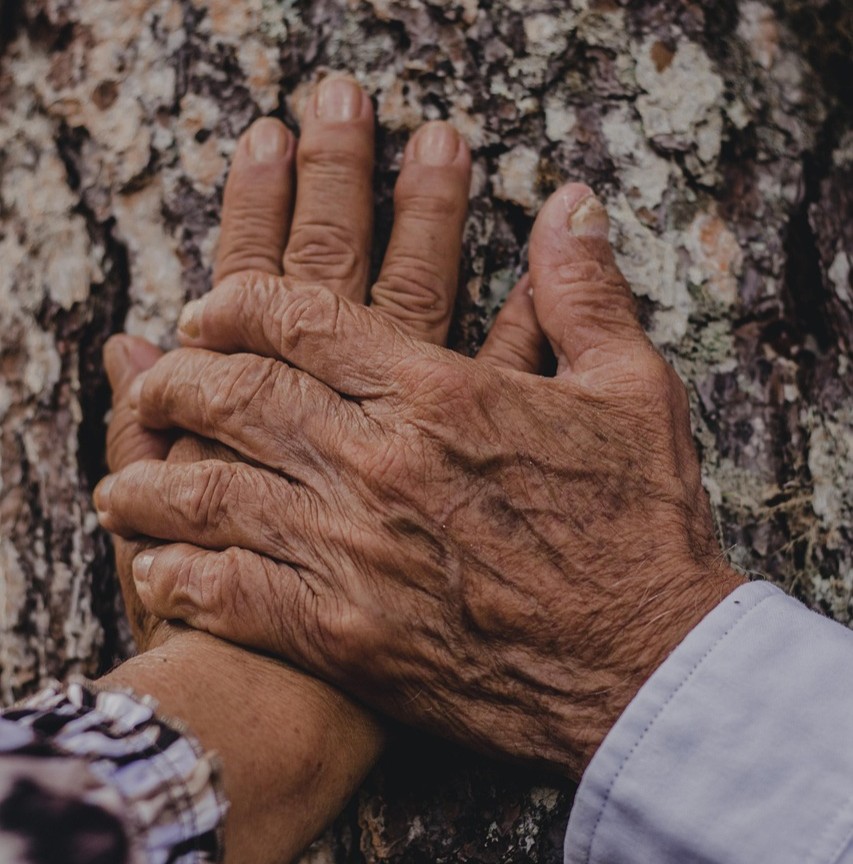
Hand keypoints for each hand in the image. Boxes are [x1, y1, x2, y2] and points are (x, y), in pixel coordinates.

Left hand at [97, 180, 741, 779]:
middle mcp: (377, 465)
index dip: (234, 304)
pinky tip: (159, 567)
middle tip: (159, 382)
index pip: (294, 320)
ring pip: (212, 495)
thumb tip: (568, 206)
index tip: (208, 310)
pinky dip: (182, 577)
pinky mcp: (348, 638)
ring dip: (153, 480)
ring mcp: (354, 555)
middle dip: (179, 379)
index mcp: (435, 394)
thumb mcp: (633, 390)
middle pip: (233, 396)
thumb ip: (584, 292)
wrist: (645, 665)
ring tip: (124, 479)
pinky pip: (234, 596)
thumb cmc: (641, 526)